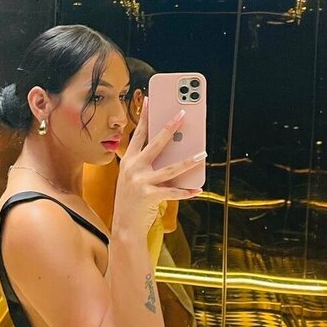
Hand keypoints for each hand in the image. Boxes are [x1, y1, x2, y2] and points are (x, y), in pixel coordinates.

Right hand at [114, 96, 204, 236]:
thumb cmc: (132, 199)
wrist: (124, 226)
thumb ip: (149, 163)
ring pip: (170, 168)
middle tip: (183, 114)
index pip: (138, 133)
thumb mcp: (134, 177)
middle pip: (155, 143)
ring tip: (202, 155)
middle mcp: (133, 167)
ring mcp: (140, 181)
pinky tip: (198, 189)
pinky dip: (186, 192)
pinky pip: (172, 192)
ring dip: (189, 161)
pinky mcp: (148, 195)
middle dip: (170, 127)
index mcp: (128, 160)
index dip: (145, 116)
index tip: (151, 99)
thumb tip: (175, 151)